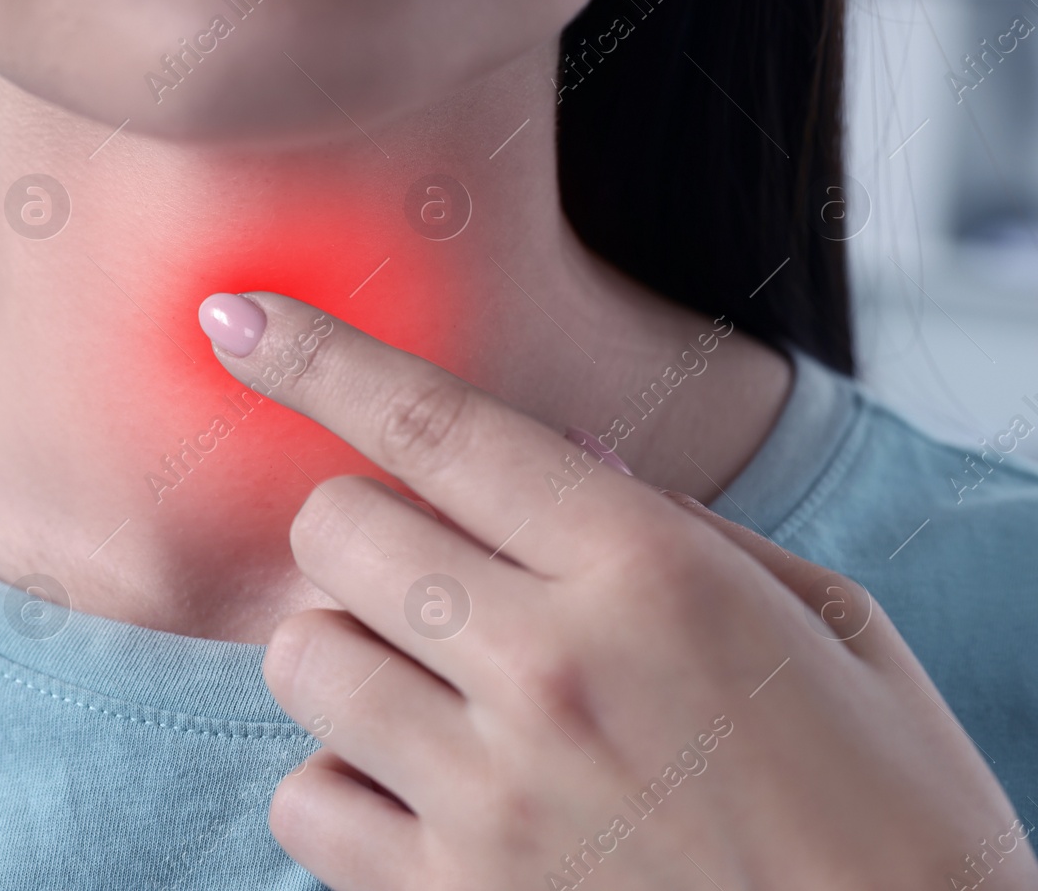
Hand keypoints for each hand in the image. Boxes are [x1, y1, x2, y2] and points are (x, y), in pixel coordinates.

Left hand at [197, 291, 1035, 890]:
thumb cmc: (892, 810)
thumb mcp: (827, 624)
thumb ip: (675, 530)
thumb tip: (551, 465)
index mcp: (651, 572)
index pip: (435, 424)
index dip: (316, 355)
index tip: (236, 318)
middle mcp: (551, 670)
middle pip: (335, 529)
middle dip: (361, 528)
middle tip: (426, 568)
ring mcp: (490, 795)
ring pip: (301, 656)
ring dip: (347, 651)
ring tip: (432, 686)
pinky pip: (304, 800)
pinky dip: (340, 780)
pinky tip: (420, 788)